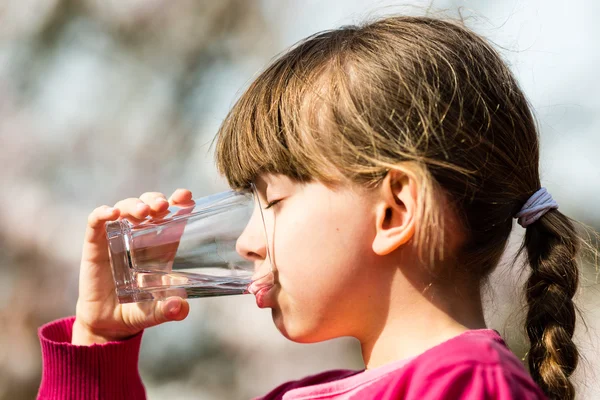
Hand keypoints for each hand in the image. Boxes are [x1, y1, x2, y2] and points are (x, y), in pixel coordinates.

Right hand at [72, 189, 193, 345]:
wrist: (108, 323)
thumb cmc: (138, 310)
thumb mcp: (156, 311)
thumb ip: (169, 310)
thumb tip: (180, 308)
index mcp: (161, 245)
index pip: (172, 216)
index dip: (179, 202)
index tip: (186, 196)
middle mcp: (140, 236)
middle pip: (150, 205)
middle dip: (156, 200)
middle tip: (162, 206)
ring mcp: (116, 237)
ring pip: (126, 207)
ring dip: (135, 205)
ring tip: (144, 211)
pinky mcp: (95, 244)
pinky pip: (96, 222)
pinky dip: (102, 213)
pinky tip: (111, 213)